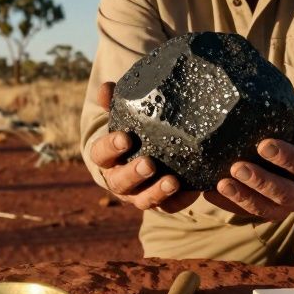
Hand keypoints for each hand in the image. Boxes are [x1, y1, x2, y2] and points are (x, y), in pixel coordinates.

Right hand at [89, 81, 199, 212]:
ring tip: (172, 181)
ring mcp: (138, 195)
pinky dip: (179, 200)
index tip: (125, 138)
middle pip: (119, 182)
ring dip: (156, 192)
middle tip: (149, 164)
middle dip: (133, 174)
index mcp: (107, 159)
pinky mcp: (160, 203)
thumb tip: (107, 87)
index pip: (100, 154)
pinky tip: (192, 190)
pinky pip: (169, 207)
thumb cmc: (132, 134)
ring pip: (142, 200)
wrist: (144, 157)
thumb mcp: (124, 118)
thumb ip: (116, 104)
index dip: (111, 147)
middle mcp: (118, 181)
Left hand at [205, 95, 293, 220]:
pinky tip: (209, 192)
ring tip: (221, 183)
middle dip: (260, 181)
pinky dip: (226, 204)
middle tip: (237, 167)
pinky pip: (244, 213)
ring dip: (242, 196)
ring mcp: (282, 208)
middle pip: (283, 192)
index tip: (263, 144)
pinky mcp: (262, 214)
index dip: (284, 156)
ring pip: (263, 208)